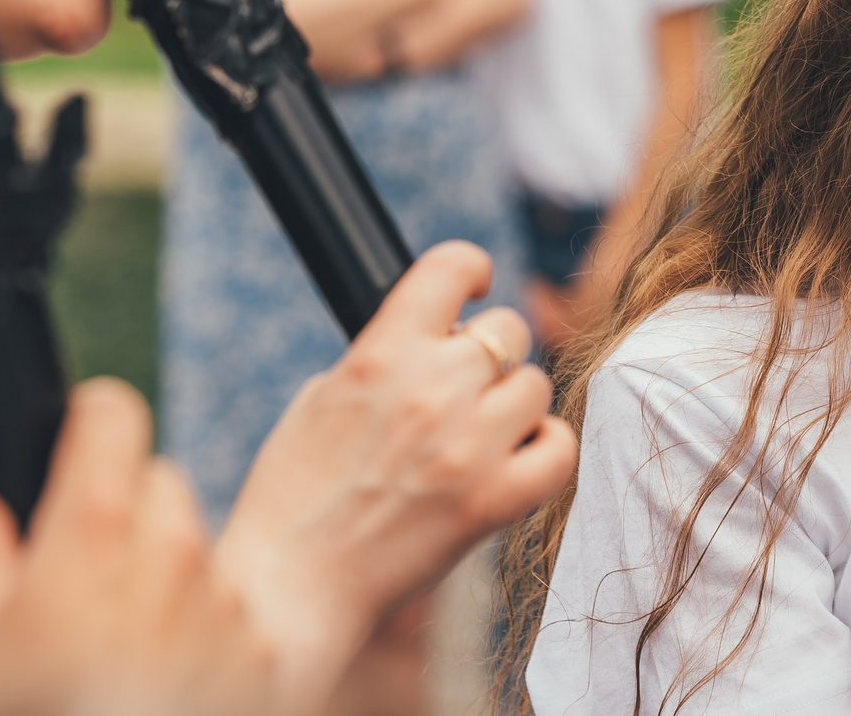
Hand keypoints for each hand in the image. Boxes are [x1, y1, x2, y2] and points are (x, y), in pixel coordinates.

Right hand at [0, 379, 276, 715]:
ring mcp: (221, 597)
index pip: (112, 412)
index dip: (88, 421)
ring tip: (114, 647)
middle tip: (79, 582)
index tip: (75, 443)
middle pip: (156, 482)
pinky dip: (201, 630)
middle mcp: (171, 548)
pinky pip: (230, 609)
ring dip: (164, 574)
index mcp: (94, 530)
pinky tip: (159, 679)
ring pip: (196, 547)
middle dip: (121, 515)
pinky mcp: (256, 647)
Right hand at [214, 241, 577, 710]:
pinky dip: (546, 448)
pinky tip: (517, 457)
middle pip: (508, 331)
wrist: (290, 585)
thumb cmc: (293, 495)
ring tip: (480, 433)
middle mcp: (432, 389)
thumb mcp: (321, 397)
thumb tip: (435, 337)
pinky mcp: (492, 502)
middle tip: (464, 388)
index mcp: (380, 353)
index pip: (451, 266)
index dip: (470, 271)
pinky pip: (559, 448)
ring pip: (535, 386)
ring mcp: (468, 446)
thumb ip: (383, 357)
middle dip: (489, 353)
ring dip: (513, 404)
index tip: (474, 288)